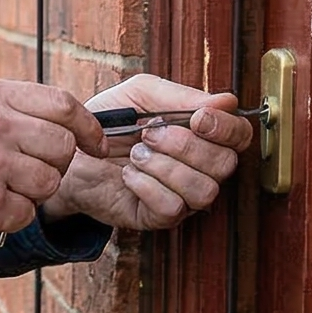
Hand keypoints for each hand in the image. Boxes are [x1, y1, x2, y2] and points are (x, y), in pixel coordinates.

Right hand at [0, 79, 106, 257]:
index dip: (88, 127)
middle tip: (22, 178)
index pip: (62, 104)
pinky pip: (26, 215)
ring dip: (29, 196)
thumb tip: (64, 119)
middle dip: (53, 168)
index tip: (96, 144)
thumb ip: (7, 109)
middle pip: (63, 147)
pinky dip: (8, 220)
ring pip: (49, 183)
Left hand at [42, 73, 251, 230]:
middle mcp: (200, 167)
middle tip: (149, 133)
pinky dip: (147, 186)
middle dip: (184, 145)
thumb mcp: (141, 95)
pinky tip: (128, 175)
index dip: (226, 128)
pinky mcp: (159, 217)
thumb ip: (181, 96)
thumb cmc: (108, 124)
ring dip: (164, 166)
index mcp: (202, 135)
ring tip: (136, 154)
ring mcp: (183, 195)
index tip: (197, 119)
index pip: (239, 135)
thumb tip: (227, 101)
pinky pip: (173, 207)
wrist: (71, 153)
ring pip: (203, 190)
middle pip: (224, 164)